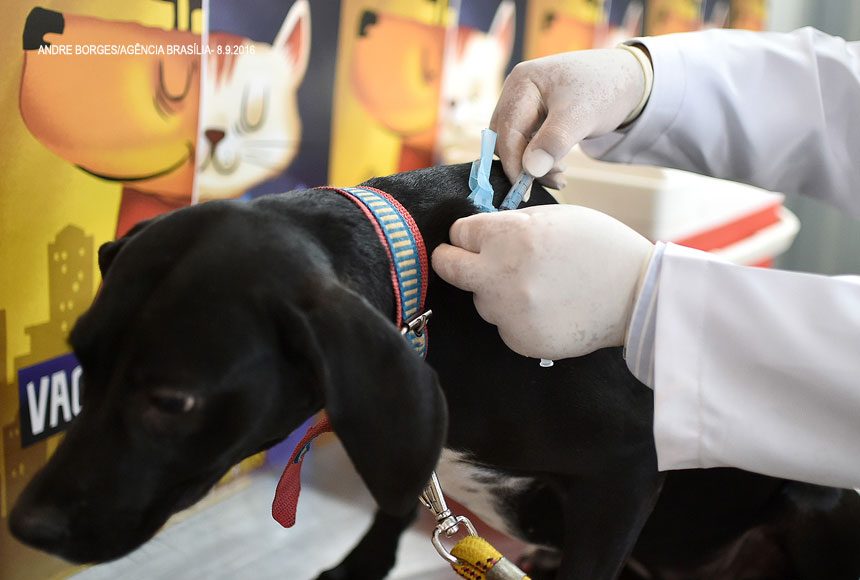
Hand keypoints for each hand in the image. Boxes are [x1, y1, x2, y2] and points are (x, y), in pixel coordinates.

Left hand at [432, 205, 653, 359]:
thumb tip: (480, 232)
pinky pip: (503, 326)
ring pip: (480, 300)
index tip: (474, 239)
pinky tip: (547, 309)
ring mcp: (509, 312)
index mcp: (510, 236)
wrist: (638, 295)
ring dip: (495, 292)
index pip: (459, 232)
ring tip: (537, 287)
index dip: (468, 234)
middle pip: (448, 268)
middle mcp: (501, 275)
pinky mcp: (520, 341)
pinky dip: (517, 319)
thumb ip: (513, 223)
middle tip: (461, 261)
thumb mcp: (556, 217)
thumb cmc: (600, 247)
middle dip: (452, 261)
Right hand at [490, 48, 649, 187]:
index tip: (525, 189)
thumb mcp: (581, 116)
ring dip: (533, 165)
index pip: (506, 132)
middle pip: (505, 139)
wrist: (626, 79)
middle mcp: (516, 91)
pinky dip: (540, 160)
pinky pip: (526, 143)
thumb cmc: (605, 90)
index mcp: (522, 83)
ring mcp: (523, 103)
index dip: (513, 164)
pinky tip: (559, 168)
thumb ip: (553, 141)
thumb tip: (529, 171)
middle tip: (555, 178)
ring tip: (561, 174)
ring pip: (514, 145)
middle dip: (524, 165)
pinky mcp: (533, 116)